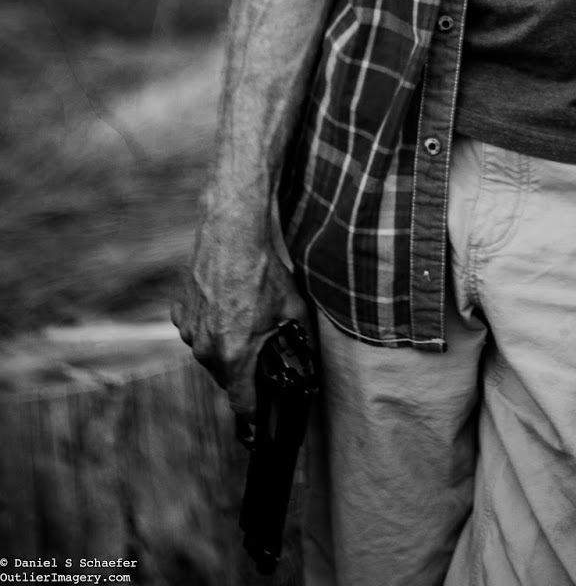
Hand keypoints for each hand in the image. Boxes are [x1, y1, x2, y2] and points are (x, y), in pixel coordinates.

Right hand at [171, 210, 308, 416]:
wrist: (232, 234)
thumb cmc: (263, 270)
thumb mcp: (293, 309)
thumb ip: (300, 342)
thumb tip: (310, 362)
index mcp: (234, 354)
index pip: (242, 403)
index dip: (253, 415)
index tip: (258, 425)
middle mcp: (205, 349)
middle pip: (226, 377)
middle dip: (243, 370)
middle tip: (260, 349)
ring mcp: (189, 330)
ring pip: (209, 354)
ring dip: (224, 346)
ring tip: (244, 318)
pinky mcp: (180, 312)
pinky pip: (196, 331)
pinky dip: (209, 326)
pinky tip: (225, 305)